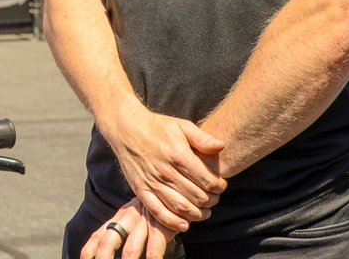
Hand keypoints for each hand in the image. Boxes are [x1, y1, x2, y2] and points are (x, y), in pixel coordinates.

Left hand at [80, 200, 175, 258]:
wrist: (173, 194)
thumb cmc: (151, 212)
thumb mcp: (132, 219)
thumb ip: (119, 231)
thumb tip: (104, 252)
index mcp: (117, 218)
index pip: (97, 236)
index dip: (88, 251)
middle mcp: (127, 219)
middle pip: (108, 241)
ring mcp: (143, 223)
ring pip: (130, 249)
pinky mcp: (161, 227)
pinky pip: (154, 249)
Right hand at [103, 110, 225, 231]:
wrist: (126, 128)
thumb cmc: (157, 127)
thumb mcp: (182, 125)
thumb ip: (202, 138)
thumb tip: (221, 146)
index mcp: (179, 155)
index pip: (208, 181)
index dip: (219, 187)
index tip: (220, 185)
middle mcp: (166, 172)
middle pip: (197, 197)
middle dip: (211, 201)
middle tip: (214, 198)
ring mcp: (152, 182)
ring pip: (181, 208)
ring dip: (197, 214)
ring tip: (204, 212)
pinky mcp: (141, 189)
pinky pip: (158, 212)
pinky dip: (173, 222)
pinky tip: (184, 224)